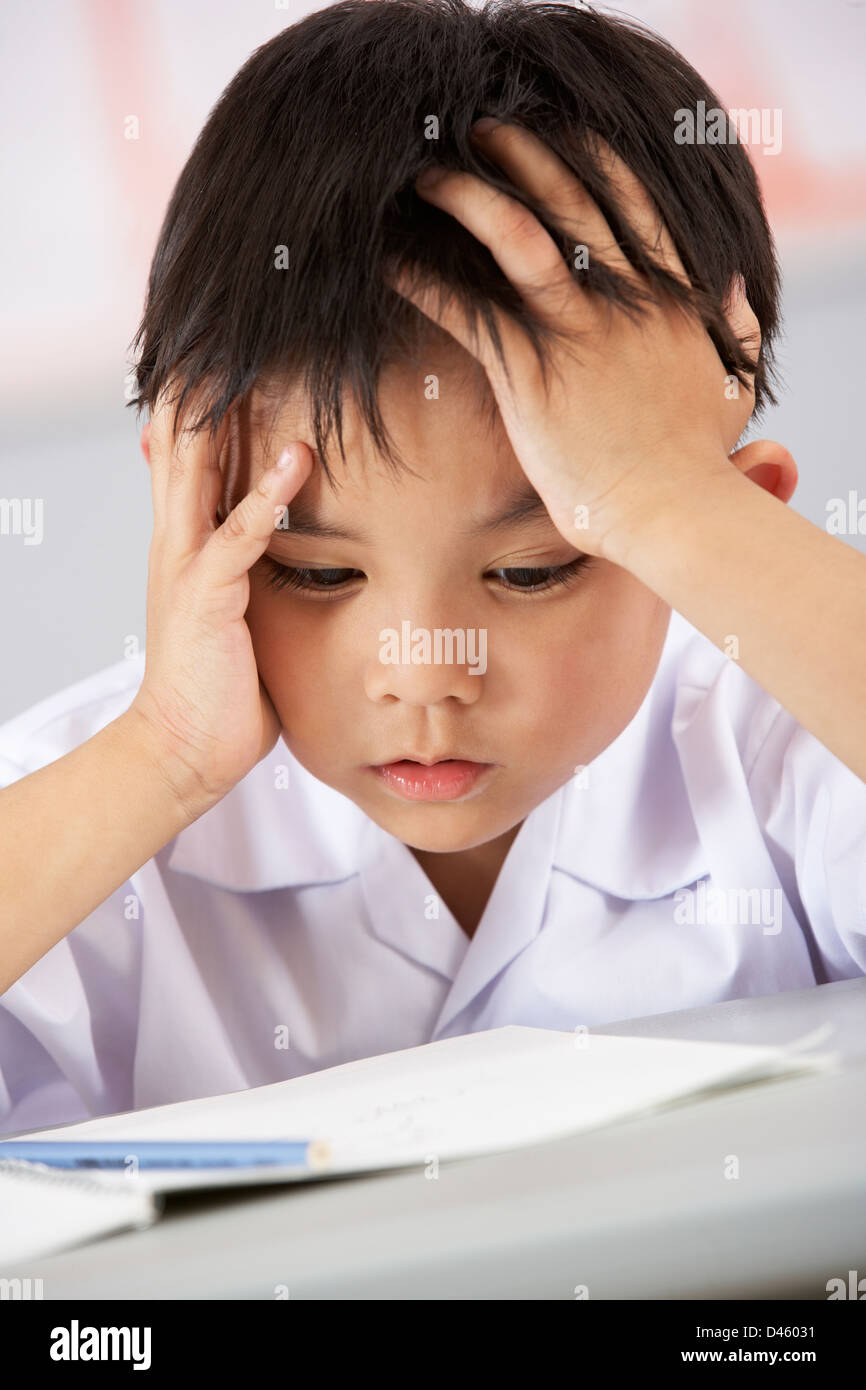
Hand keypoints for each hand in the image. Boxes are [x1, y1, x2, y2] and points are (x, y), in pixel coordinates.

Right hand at [128, 387, 312, 815]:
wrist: (184, 747)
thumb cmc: (221, 683)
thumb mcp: (231, 607)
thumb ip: (244, 561)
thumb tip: (273, 532)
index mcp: (187, 538)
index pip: (190, 449)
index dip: (207, 396)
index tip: (237, 346)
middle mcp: (179, 539)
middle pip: (183, 440)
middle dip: (204, 381)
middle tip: (234, 322)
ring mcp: (188, 564)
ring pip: (198, 471)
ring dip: (224, 414)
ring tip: (252, 357)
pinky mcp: (208, 596)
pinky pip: (238, 536)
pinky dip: (265, 496)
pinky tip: (295, 461)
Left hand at [386, 121, 760, 560]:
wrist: (669, 509)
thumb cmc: (697, 458)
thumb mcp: (734, 382)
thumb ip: (734, 327)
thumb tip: (734, 288)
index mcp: (670, 293)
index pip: (632, 201)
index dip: (593, 157)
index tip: (561, 130)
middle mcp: (622, 296)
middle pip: (567, 198)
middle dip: (519, 153)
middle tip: (480, 129)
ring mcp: (575, 330)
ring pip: (514, 237)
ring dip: (466, 198)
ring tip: (427, 177)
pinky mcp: (530, 373)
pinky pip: (467, 311)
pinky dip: (424, 282)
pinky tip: (389, 263)